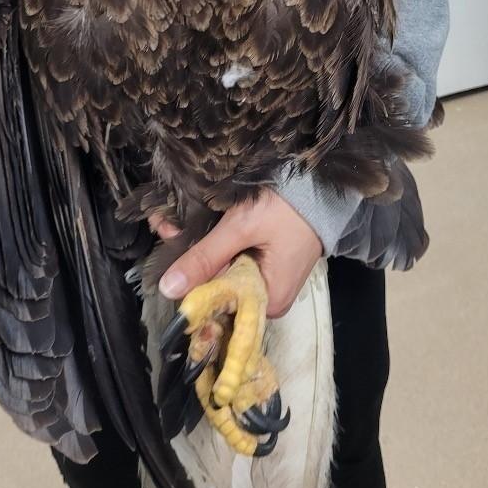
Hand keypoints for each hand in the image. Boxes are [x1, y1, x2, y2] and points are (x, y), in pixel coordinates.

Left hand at [152, 191, 322, 318]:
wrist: (321, 183)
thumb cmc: (288, 208)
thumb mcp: (242, 229)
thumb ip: (205, 258)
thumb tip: (168, 289)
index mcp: (267, 302)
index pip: (216, 304)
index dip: (187, 282)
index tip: (166, 250)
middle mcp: (267, 299)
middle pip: (218, 288)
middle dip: (190, 260)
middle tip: (166, 227)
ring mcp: (268, 281)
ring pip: (223, 273)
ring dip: (200, 251)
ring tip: (174, 224)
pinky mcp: (268, 264)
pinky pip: (235, 262)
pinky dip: (217, 246)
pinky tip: (196, 228)